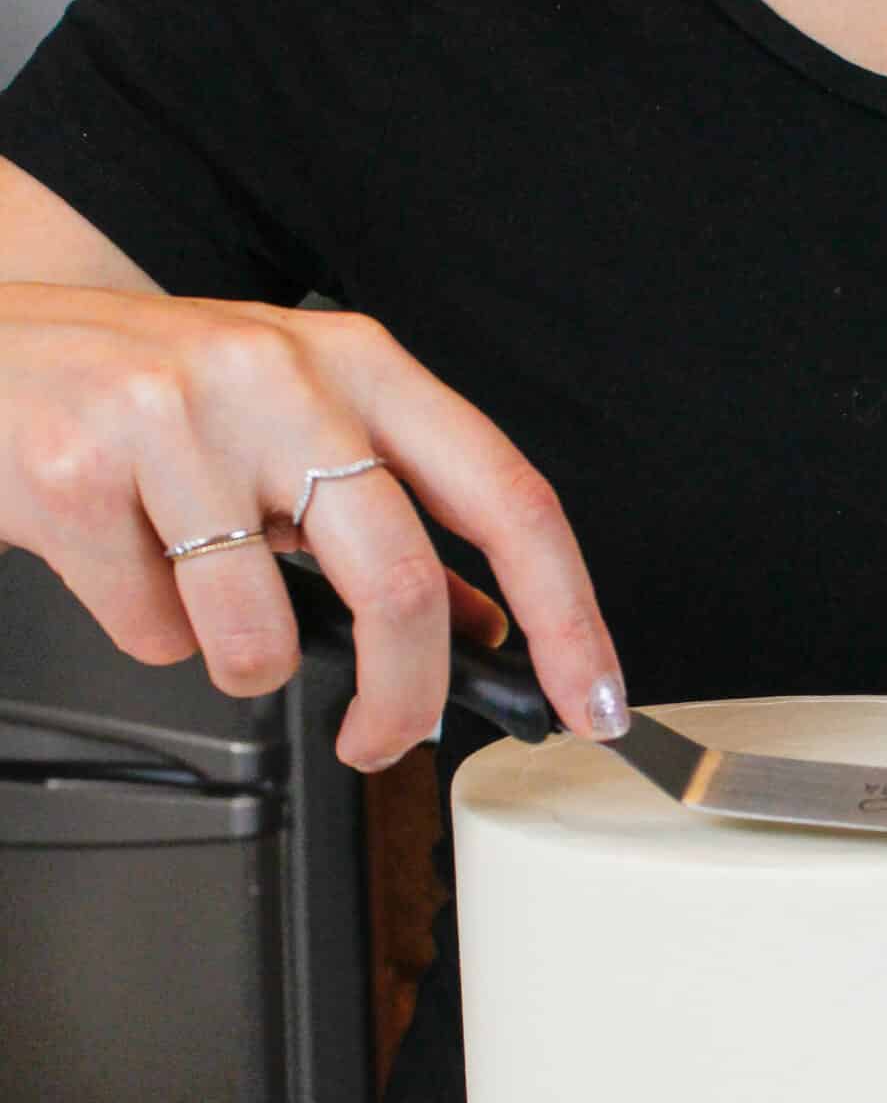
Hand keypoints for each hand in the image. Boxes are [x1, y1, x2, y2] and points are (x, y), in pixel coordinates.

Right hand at [0, 284, 626, 766]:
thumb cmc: (151, 393)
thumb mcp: (295, 429)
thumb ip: (394, 518)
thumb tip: (493, 626)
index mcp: (359, 363)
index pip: (508, 496)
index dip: (567, 613)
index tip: (591, 697)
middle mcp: (280, 373)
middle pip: (399, 582)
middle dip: (406, 699)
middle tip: (383, 739)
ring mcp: (176, 415)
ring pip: (262, 633)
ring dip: (242, 662)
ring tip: (201, 600)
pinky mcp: (78, 467)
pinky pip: (154, 629)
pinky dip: (148, 632)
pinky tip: (122, 560)